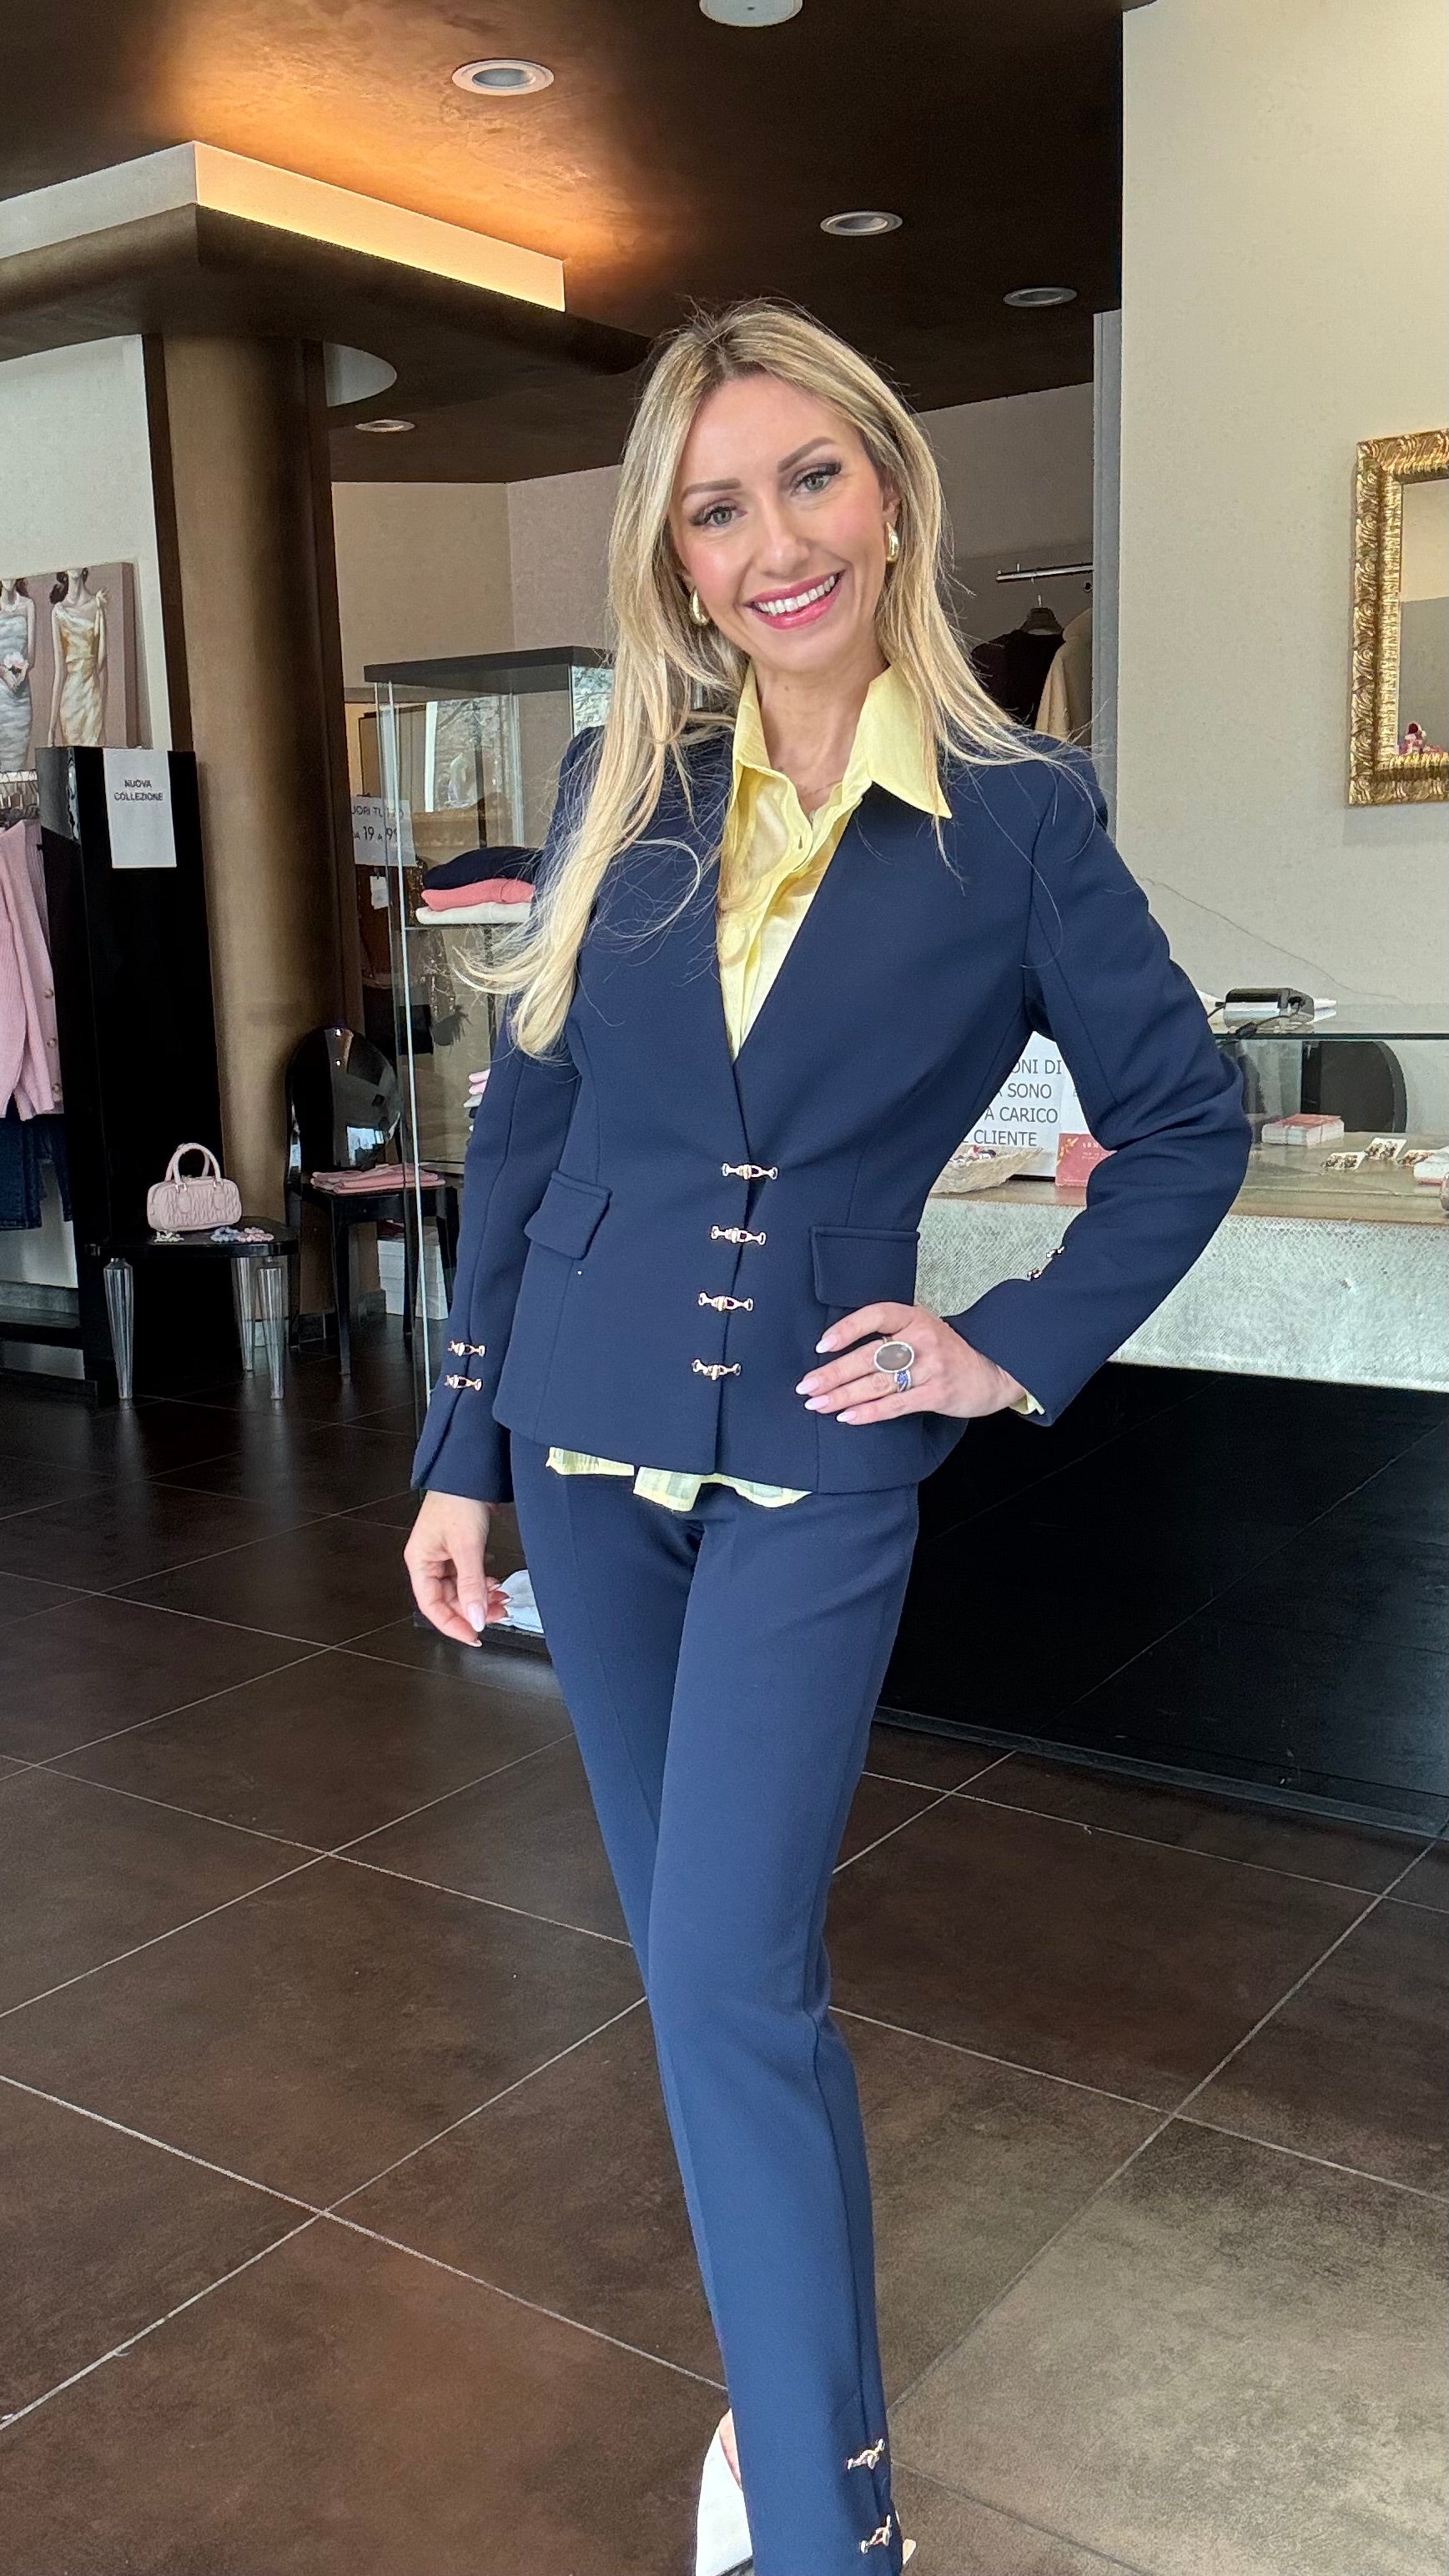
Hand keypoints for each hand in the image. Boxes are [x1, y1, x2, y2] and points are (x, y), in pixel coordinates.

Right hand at [404, 1489, 509, 1644]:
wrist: (470, 1471)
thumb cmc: (458, 1500)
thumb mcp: (467, 1547)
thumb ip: (472, 1585)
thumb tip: (476, 1618)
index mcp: (420, 1562)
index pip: (432, 1606)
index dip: (452, 1625)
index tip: (475, 1636)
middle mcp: (429, 1561)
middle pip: (448, 1600)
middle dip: (473, 1610)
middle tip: (500, 1614)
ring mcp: (444, 1555)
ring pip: (461, 1589)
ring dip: (481, 1597)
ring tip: (504, 1600)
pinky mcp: (458, 1548)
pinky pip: (468, 1576)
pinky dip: (483, 1583)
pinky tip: (497, 1584)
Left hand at [796, 1302, 1025, 1424]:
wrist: (993, 1369)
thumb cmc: (947, 1350)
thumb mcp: (922, 1328)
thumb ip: (890, 1333)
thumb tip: (840, 1350)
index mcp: (914, 1317)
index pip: (875, 1316)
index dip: (847, 1329)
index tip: (822, 1345)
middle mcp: (921, 1339)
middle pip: (869, 1356)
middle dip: (833, 1373)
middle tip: (806, 1386)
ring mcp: (930, 1367)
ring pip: (877, 1383)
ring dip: (843, 1396)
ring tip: (818, 1404)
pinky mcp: (936, 1393)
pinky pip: (895, 1405)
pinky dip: (868, 1412)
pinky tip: (847, 1417)